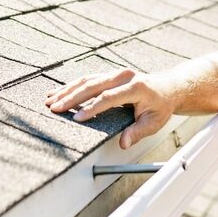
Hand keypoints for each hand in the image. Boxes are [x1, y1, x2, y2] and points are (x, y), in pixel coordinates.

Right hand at [45, 68, 174, 149]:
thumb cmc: (160, 107)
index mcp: (136, 87)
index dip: (92, 108)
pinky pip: (88, 79)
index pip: (109, 97)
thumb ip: (137, 132)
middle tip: (54, 108)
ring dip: (67, 90)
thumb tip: (123, 143)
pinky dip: (72, 86)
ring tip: (50, 101)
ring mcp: (116, 73)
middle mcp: (124, 76)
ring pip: (87, 80)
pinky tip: (58, 92)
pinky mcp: (109, 74)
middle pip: (93, 85)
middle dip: (71, 98)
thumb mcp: (154, 123)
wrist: (167, 88)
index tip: (77, 119)